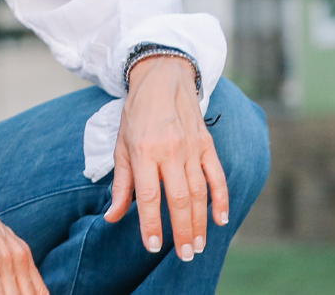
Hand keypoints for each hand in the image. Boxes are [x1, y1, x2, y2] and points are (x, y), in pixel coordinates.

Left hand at [103, 55, 227, 261]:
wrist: (162, 79)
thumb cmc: (136, 115)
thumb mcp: (120, 146)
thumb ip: (121, 184)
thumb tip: (113, 216)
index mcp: (143, 151)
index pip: (147, 195)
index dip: (151, 223)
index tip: (154, 246)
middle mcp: (169, 151)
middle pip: (178, 198)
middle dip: (182, 230)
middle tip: (186, 255)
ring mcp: (192, 148)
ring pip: (199, 192)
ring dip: (200, 222)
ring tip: (199, 245)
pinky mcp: (208, 145)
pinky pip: (218, 176)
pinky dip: (221, 199)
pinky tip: (220, 220)